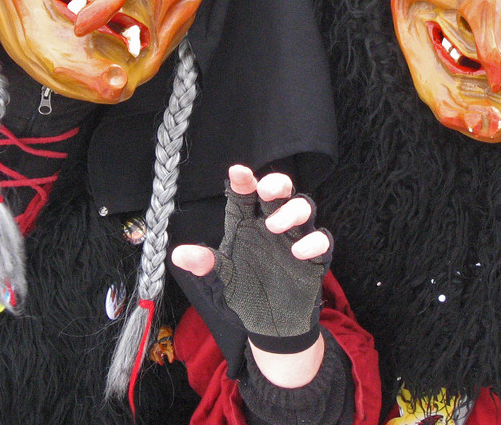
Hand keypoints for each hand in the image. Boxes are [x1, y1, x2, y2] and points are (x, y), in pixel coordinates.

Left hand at [171, 165, 331, 386]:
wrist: (270, 328)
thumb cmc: (244, 296)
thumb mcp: (221, 282)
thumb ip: (206, 267)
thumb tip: (178, 255)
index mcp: (246, 225)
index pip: (244, 197)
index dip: (242, 182)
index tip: (238, 171)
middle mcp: (271, 225)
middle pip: (279, 192)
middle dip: (276, 184)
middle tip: (266, 190)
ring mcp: (295, 239)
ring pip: (303, 208)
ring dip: (292, 211)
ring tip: (274, 226)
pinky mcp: (314, 258)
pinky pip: (322, 240)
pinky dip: (313, 242)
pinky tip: (298, 252)